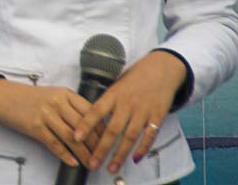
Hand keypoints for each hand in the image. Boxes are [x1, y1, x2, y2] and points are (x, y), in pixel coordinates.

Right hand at [0, 79, 94, 169]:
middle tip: (103, 156)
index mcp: (64, 93)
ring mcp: (46, 115)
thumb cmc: (29, 97)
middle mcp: (57, 102)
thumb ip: (70, 105)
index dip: (102, 128)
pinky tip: (73, 162)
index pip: (91, 111)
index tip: (109, 140)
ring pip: (72, 138)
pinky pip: (55, 144)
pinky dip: (65, 155)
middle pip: (84, 127)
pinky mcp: (35, 127)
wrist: (3, 96)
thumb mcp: (52, 95)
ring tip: (91, 164)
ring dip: (84, 154)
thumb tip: (90, 125)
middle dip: (96, 144)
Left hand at [74, 50, 187, 174]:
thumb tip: (90, 117)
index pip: (96, 110)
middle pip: (112, 129)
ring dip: (120, 154)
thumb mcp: (117, 84)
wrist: (161, 69)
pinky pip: (150, 135)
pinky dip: (143, 148)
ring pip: (130, 136)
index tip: (76, 138)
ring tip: (112, 167)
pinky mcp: (157, 116)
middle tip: (93, 164)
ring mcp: (143, 111)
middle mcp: (127, 103)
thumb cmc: (135, 77)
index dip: (85, 125)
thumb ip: (107, 101)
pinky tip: (135, 159)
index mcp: (113, 94)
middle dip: (102, 149)